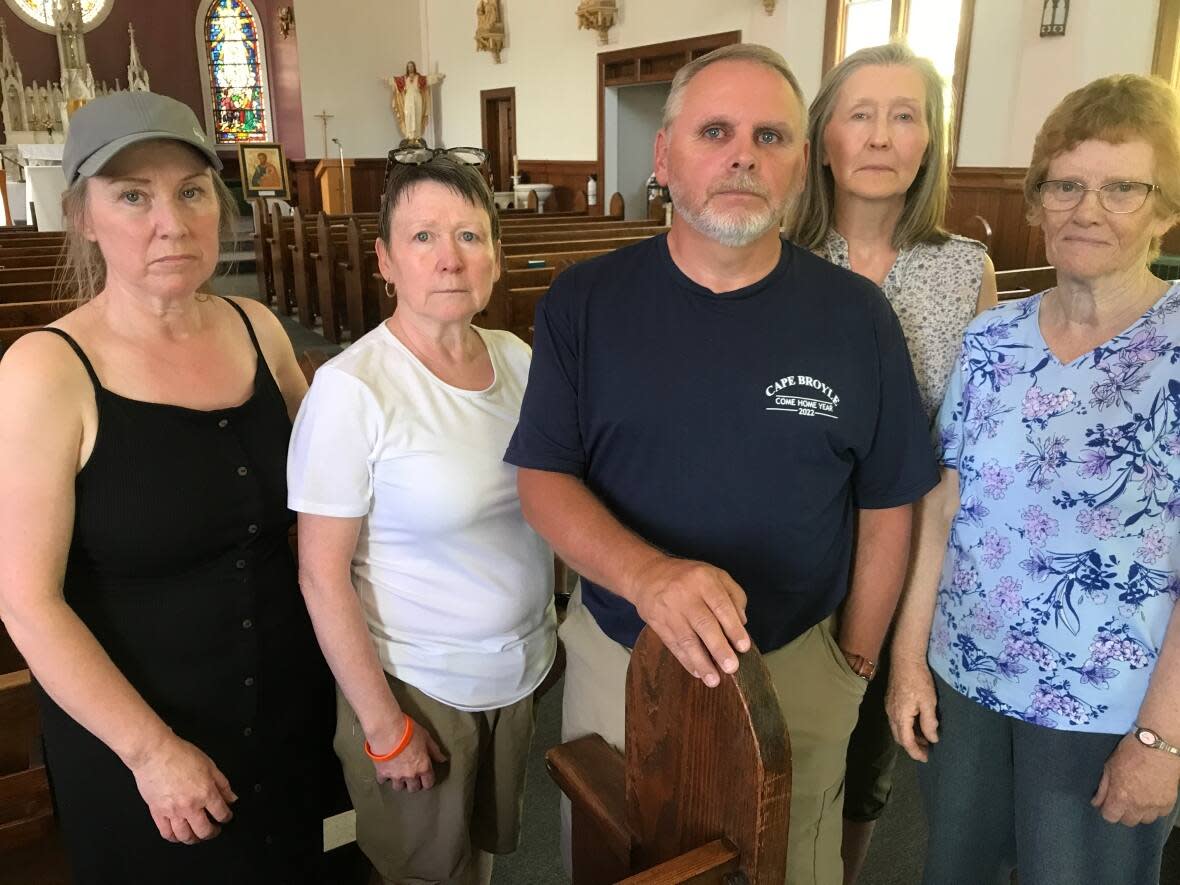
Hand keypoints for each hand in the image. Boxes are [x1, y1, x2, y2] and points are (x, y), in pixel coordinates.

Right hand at [129, 734, 236, 843]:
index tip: (226, 817)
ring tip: (197, 835)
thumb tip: (231, 798)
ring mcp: (173, 812)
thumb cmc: (179, 755)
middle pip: (205, 830)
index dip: (227, 817)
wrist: (154, 753)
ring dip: (194, 839)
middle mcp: (190, 805)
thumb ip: (222, 784)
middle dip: (213, 833)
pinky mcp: (157, 813)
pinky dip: (174, 838)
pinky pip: (167, 833)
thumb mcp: (209, 765)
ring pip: (185, 836)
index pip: (221, 813)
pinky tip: (179, 835)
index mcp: (205, 792)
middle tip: (214, 829)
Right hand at [369, 718, 447, 791]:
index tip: (425, 778)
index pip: (428, 783)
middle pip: (413, 788)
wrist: (388, 730)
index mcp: (423, 767)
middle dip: (414, 784)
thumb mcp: (426, 738)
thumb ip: (434, 751)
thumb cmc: (409, 732)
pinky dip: (384, 776)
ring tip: (398, 774)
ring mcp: (396, 775)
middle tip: (412, 776)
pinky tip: (385, 770)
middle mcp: (410, 775)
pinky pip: (383, 780)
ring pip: (398, 787)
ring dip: (399, 782)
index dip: (427, 781)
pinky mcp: (382, 772)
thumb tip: (442, 759)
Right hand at [627, 556, 749, 687]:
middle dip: (718, 648)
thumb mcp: (715, 575)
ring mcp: (670, 610)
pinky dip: (686, 661)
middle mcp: (685, 595)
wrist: (648, 575)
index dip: (733, 627)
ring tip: (713, 680)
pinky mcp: (657, 623)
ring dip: (701, 662)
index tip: (743, 647)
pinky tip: (697, 672)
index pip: (721, 605)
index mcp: (704, 580)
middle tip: (731, 667)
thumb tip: (742, 623)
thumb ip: (734, 595)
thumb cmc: (688, 577)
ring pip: (686, 639)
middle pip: (704, 624)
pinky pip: (673, 645)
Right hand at [886, 655, 939, 761]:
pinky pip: (896, 720)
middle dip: (912, 746)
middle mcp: (891, 714)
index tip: (927, 759)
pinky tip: (916, 724)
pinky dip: (906, 727)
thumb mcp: (929, 702)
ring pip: (897, 729)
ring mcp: (889, 707)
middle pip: (899, 738)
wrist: (905, 659)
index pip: (906, 742)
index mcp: (900, 717)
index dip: (916, 752)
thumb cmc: (919, 680)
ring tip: (924, 738)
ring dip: (909, 736)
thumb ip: (929, 723)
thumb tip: (933, 739)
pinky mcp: (890, 701)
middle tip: (927, 750)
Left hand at [1091, 733, 1179, 825]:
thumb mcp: (1109, 767)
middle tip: (1123, 799)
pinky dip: (1154, 808)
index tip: (1107, 803)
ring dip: (1139, 812)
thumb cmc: (1130, 752)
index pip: (1110, 817)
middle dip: (1122, 812)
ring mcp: (1155, 805)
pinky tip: (1151, 796)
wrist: (1158, 745)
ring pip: (1145, 820)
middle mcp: (1138, 806)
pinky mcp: (1169, 802)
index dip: (1107, 810)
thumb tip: (1096, 802)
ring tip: (1138, 798)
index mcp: (1121, 797)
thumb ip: (1103, 788)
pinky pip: (1160, 813)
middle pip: (1128, 821)